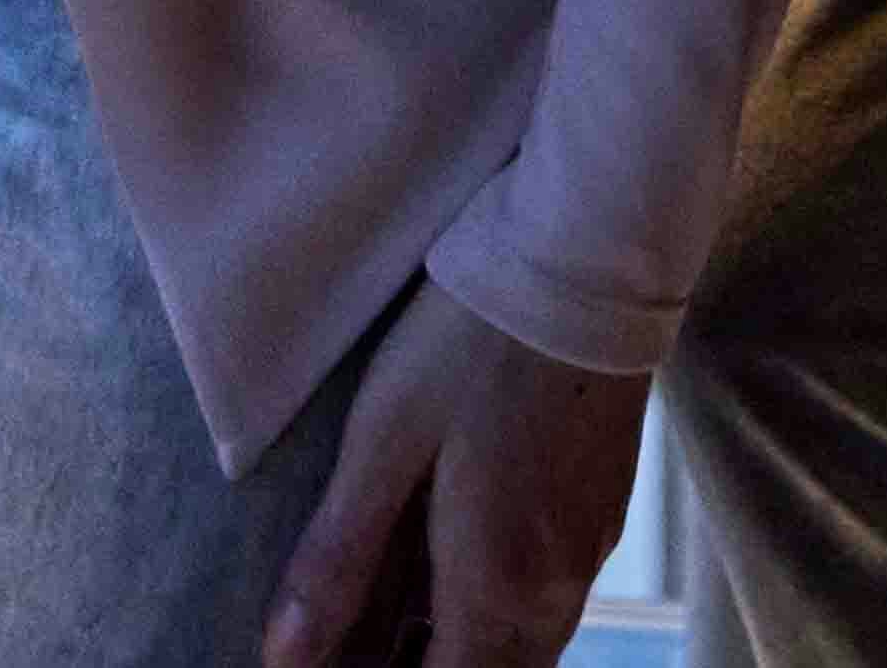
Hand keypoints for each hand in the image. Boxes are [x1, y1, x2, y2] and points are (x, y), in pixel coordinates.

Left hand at [266, 290, 644, 667]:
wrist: (586, 260)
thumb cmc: (470, 344)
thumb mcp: (382, 441)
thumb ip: (335, 557)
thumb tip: (284, 658)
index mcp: (494, 587)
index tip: (338, 666)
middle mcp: (554, 591)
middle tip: (356, 647)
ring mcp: (588, 553)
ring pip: (525, 646)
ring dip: (462, 647)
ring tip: (396, 618)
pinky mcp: (602, 513)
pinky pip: (548, 600)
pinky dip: (497, 610)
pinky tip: (455, 564)